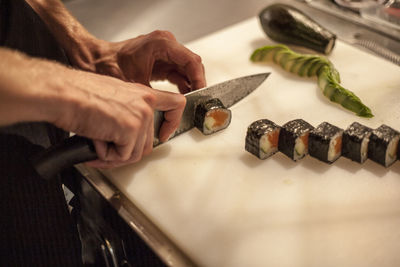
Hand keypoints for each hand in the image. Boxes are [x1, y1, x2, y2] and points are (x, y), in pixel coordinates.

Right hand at [0, 49, 185, 167]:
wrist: (63, 93)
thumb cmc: (77, 93)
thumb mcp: (112, 97)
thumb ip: (128, 112)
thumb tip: (128, 137)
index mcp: (142, 93)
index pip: (174, 104)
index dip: (172, 122)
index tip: (165, 133)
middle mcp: (146, 103)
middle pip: (147, 142)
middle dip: (125, 151)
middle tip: (105, 149)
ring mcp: (141, 117)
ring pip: (134, 153)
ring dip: (114, 155)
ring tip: (96, 143)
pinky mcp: (131, 130)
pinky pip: (122, 156)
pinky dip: (105, 156)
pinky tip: (94, 140)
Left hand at [68, 31, 205, 93]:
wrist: (95, 61)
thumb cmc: (109, 66)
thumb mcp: (135, 85)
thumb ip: (157, 96)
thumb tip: (171, 111)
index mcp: (162, 44)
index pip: (191, 61)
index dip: (198, 80)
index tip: (199, 94)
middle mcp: (166, 45)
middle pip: (192, 65)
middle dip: (195, 85)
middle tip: (194, 103)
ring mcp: (164, 52)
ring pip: (187, 70)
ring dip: (189, 86)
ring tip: (187, 104)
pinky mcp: (161, 60)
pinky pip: (178, 73)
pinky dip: (181, 85)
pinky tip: (179, 98)